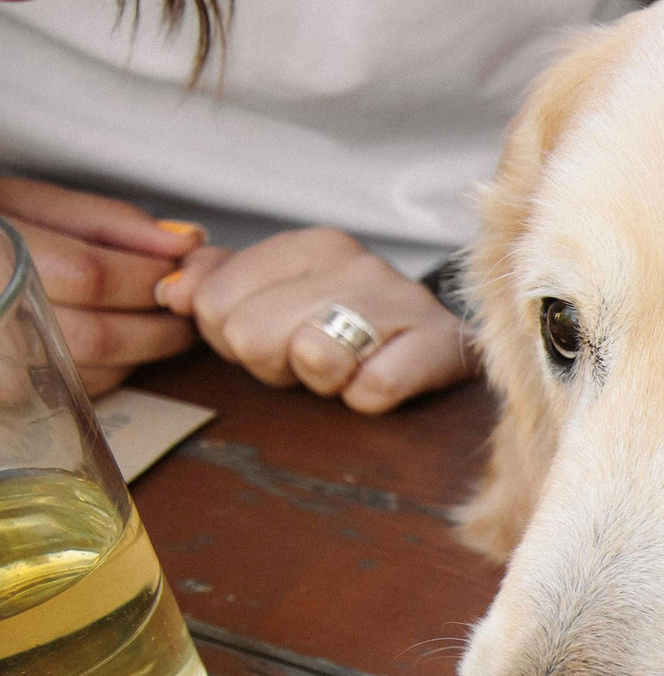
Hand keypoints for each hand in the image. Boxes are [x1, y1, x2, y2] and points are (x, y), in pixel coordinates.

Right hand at [0, 176, 205, 394]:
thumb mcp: (31, 204)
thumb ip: (109, 221)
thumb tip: (184, 240)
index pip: (92, 277)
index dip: (149, 275)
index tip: (181, 269)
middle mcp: (0, 314)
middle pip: (99, 336)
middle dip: (160, 324)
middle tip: (184, 306)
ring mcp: (3, 363)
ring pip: (93, 372)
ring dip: (144, 351)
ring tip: (159, 322)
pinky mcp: (12, 392)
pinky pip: (77, 390)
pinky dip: (114, 369)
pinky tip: (120, 343)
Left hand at [159, 227, 471, 413]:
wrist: (450, 347)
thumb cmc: (355, 327)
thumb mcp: (280, 294)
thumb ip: (215, 281)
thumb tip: (170, 290)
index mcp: (311, 243)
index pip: (212, 301)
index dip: (232, 336)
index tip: (276, 336)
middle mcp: (356, 261)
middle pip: (250, 335)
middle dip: (273, 363)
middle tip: (312, 358)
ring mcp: (400, 300)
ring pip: (311, 358)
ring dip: (322, 382)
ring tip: (348, 368)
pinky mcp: (438, 345)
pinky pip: (370, 391)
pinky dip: (368, 400)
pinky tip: (382, 379)